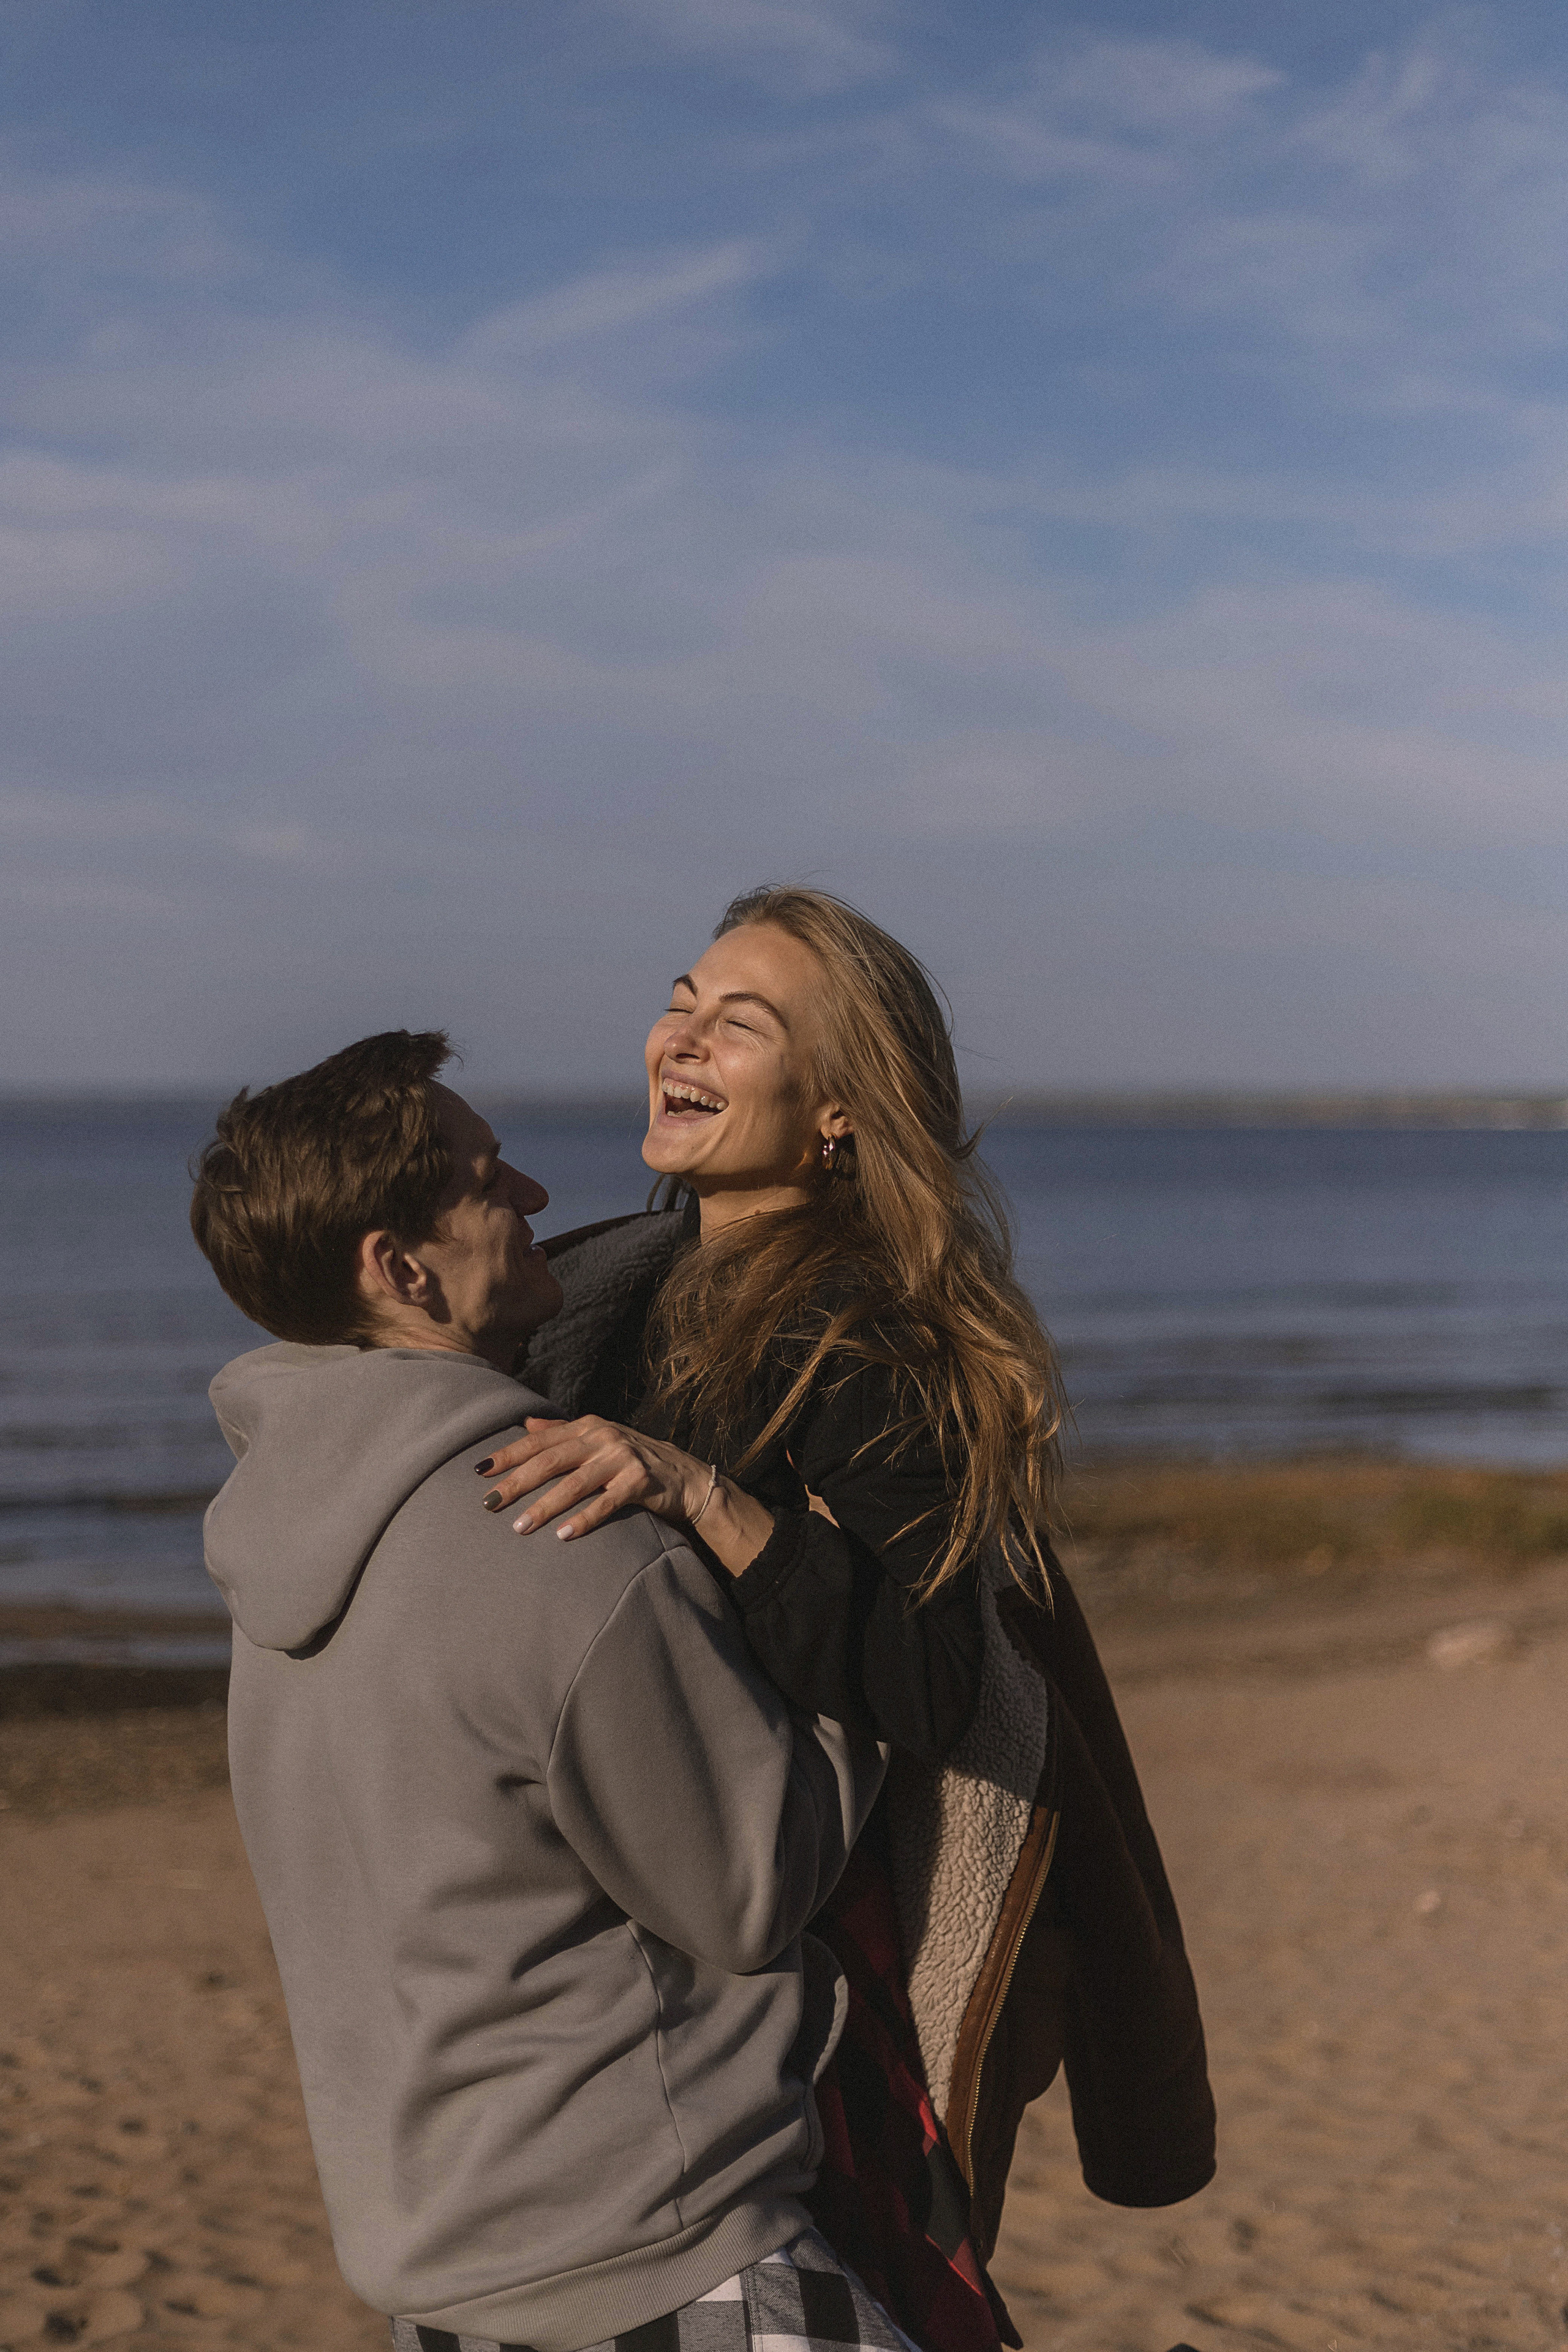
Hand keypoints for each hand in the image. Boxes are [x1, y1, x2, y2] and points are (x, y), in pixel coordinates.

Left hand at [478, 1416, 712, 1541]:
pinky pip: (608, 1503)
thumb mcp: (598, 1441)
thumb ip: (562, 1433)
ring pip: (576, 1483)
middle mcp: (604, 1437)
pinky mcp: (641, 1481)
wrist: (685, 1477)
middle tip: (490, 1504)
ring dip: (545, 1506)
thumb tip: (526, 1425)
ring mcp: (623, 1458)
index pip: (540, 1440)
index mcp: (588, 1427)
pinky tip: (564, 1536)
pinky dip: (585, 1519)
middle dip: (518, 1482)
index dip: (509, 1454)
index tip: (479, 1471)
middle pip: (552, 1459)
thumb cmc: (633, 1461)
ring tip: (520, 1527)